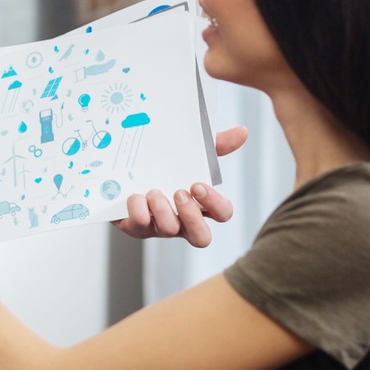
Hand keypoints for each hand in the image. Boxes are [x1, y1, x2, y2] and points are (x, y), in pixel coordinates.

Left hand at [115, 126, 247, 245]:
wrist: (127, 169)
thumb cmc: (168, 166)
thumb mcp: (191, 154)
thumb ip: (216, 145)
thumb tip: (242, 131)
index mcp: (201, 204)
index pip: (222, 213)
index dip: (214, 203)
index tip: (197, 184)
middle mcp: (183, 220)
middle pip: (201, 238)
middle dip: (192, 216)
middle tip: (179, 193)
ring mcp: (160, 226)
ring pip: (170, 231)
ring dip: (162, 210)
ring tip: (152, 191)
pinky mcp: (136, 227)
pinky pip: (139, 226)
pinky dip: (137, 210)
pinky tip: (135, 195)